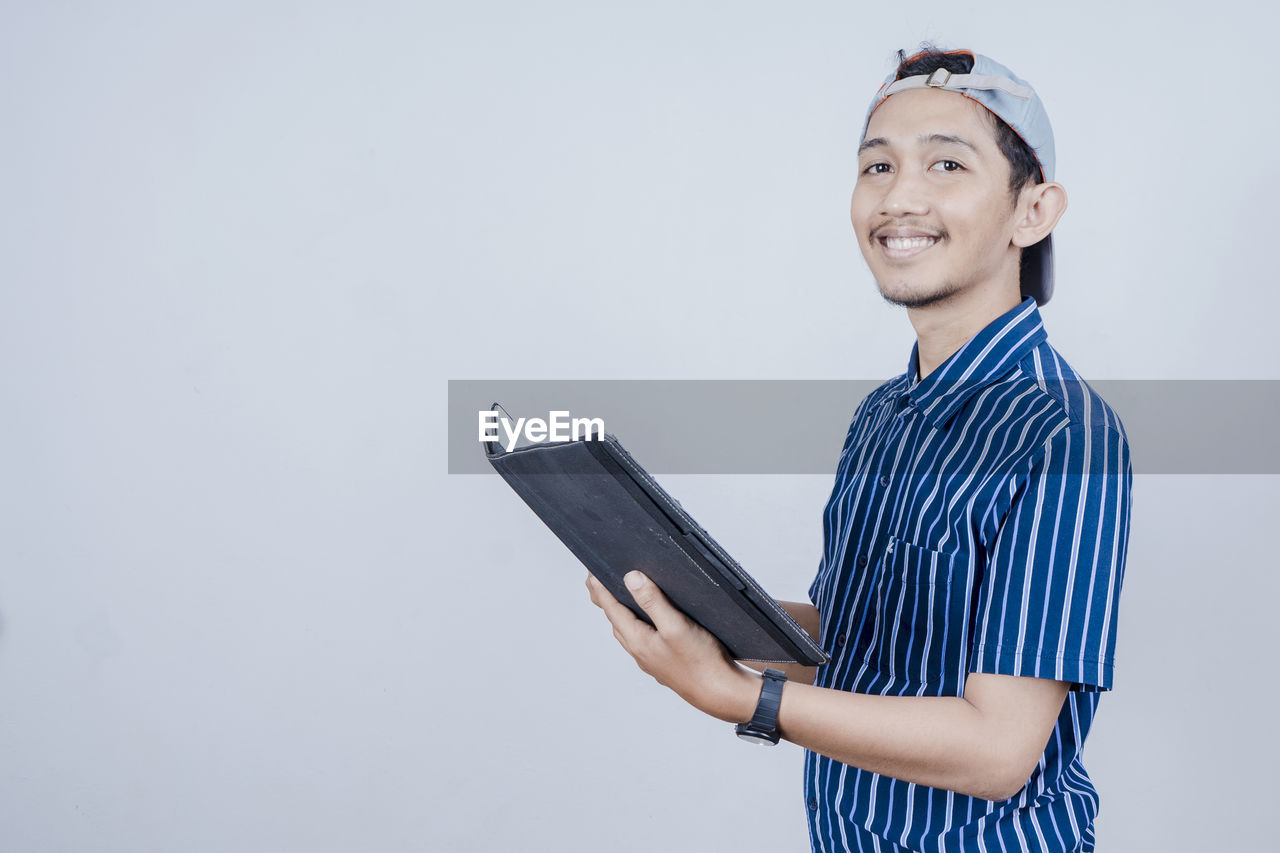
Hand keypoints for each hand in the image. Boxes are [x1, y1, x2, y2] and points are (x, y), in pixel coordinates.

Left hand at [586, 571, 759, 723]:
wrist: (720, 693)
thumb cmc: (701, 661)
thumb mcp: (676, 626)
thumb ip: (653, 602)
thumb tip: (631, 579)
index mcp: (638, 641)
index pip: (613, 610)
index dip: (601, 590)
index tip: (591, 574)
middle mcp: (640, 652)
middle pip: (616, 621)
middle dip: (605, 600)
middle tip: (596, 582)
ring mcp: (651, 660)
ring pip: (628, 632)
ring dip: (619, 614)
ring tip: (617, 599)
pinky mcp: (664, 663)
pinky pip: (641, 640)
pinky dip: (635, 625)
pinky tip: (646, 624)